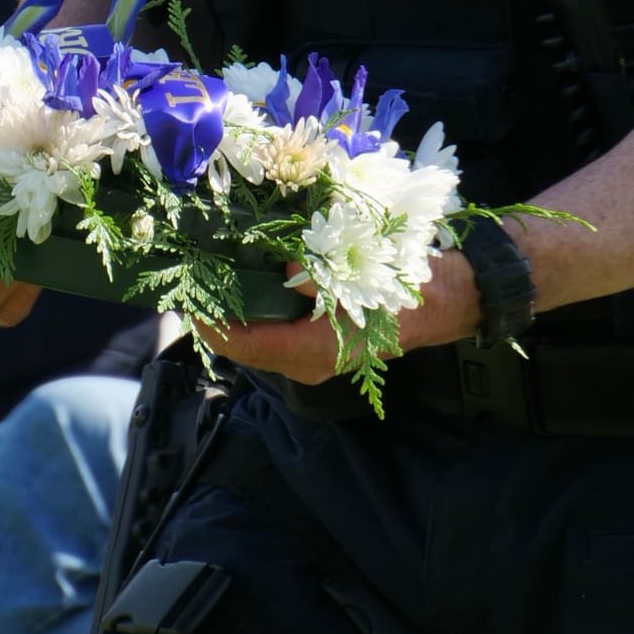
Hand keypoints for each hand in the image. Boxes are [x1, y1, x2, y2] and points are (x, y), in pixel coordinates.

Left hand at [204, 247, 482, 385]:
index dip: (210, 323)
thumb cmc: (402, 286)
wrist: (447, 300)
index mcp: (313, 351)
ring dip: (235, 320)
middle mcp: (309, 364)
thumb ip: (316, 275)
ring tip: (211, 284)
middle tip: (192, 285)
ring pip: (260, 346)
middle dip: (216, 320)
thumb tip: (284, 270)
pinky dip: (256, 319)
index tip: (186, 296)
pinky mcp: (323, 348)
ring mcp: (316, 360)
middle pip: (246, 350)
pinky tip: (247, 289)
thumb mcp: (360, 275)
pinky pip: (277, 339)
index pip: (244, 345)